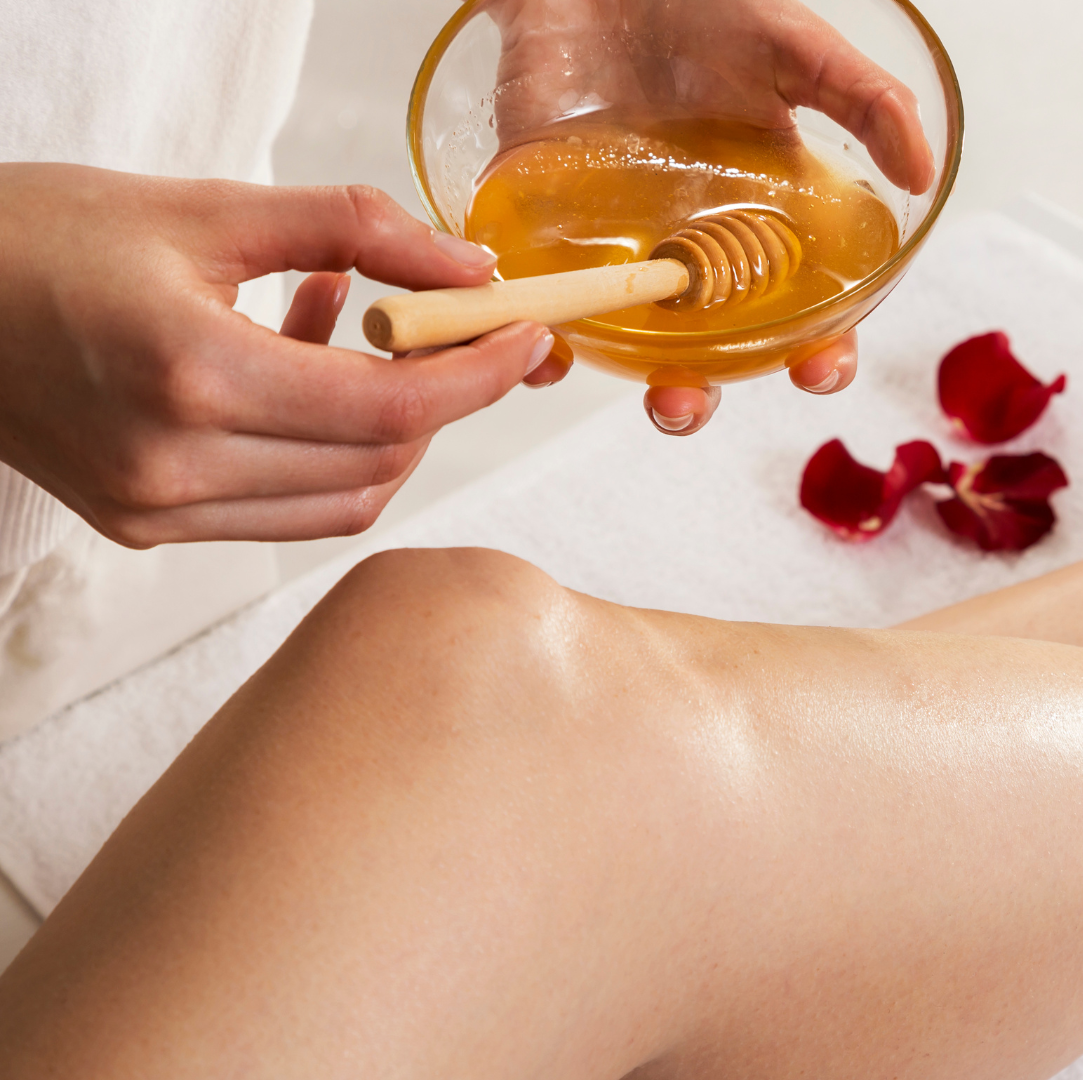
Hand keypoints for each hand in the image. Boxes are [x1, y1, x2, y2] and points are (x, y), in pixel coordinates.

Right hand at [0, 163, 552, 546]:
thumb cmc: (41, 238)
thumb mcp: (209, 208)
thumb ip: (357, 231)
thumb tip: (470, 265)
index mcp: (190, 375)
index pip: (390, 407)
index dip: (477, 374)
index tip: (525, 335)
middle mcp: (173, 464)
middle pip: (380, 460)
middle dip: (445, 399)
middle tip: (461, 327)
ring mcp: (155, 509)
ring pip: (342, 498)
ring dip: (389, 427)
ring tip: (363, 330)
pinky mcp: (144, 525)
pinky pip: (284, 508)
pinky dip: (327, 449)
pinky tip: (307, 365)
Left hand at [485, 0, 926, 433]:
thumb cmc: (707, 6)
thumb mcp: (797, 47)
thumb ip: (865, 102)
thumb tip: (922, 172)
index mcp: (762, 226)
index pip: (800, 318)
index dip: (817, 356)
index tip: (818, 369)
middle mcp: (690, 250)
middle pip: (702, 355)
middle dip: (696, 396)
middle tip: (683, 401)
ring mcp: (616, 244)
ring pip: (622, 342)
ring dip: (619, 379)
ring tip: (614, 384)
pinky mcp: (543, 223)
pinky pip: (542, 296)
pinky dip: (537, 330)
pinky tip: (542, 340)